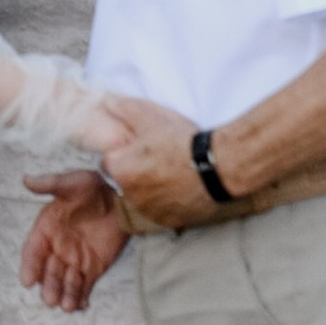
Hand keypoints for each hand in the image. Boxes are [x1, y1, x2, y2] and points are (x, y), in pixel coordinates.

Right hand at [19, 175, 128, 310]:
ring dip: (64, 294)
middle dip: (49, 285)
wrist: (121, 196)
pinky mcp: (93, 267)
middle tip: (50, 299)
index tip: (27, 280)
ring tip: (66, 306)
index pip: (33, 250)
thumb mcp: (71, 182)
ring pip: (65, 282)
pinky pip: (84, 285)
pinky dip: (81, 297)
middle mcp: (58, 247)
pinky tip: (81, 306)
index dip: (29, 265)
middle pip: (49, 271)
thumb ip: (50, 184)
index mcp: (47, 228)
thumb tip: (26, 180)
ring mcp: (75, 259)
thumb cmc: (92, 187)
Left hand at [100, 96, 215, 229]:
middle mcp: (128, 195)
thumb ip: (125, 110)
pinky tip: (180, 188)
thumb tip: (108, 102)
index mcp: (119, 169)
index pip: (109, 162)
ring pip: (141, 198)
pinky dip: (166, 202)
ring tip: (172, 173)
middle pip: (125, 181)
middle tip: (159, 160)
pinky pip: (159, 211)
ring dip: (150, 189)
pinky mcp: (166, 222)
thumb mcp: (151, 117)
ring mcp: (147, 211)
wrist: (216, 167)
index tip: (142, 149)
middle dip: (136, 172)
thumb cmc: (181, 141)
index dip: (125, 153)